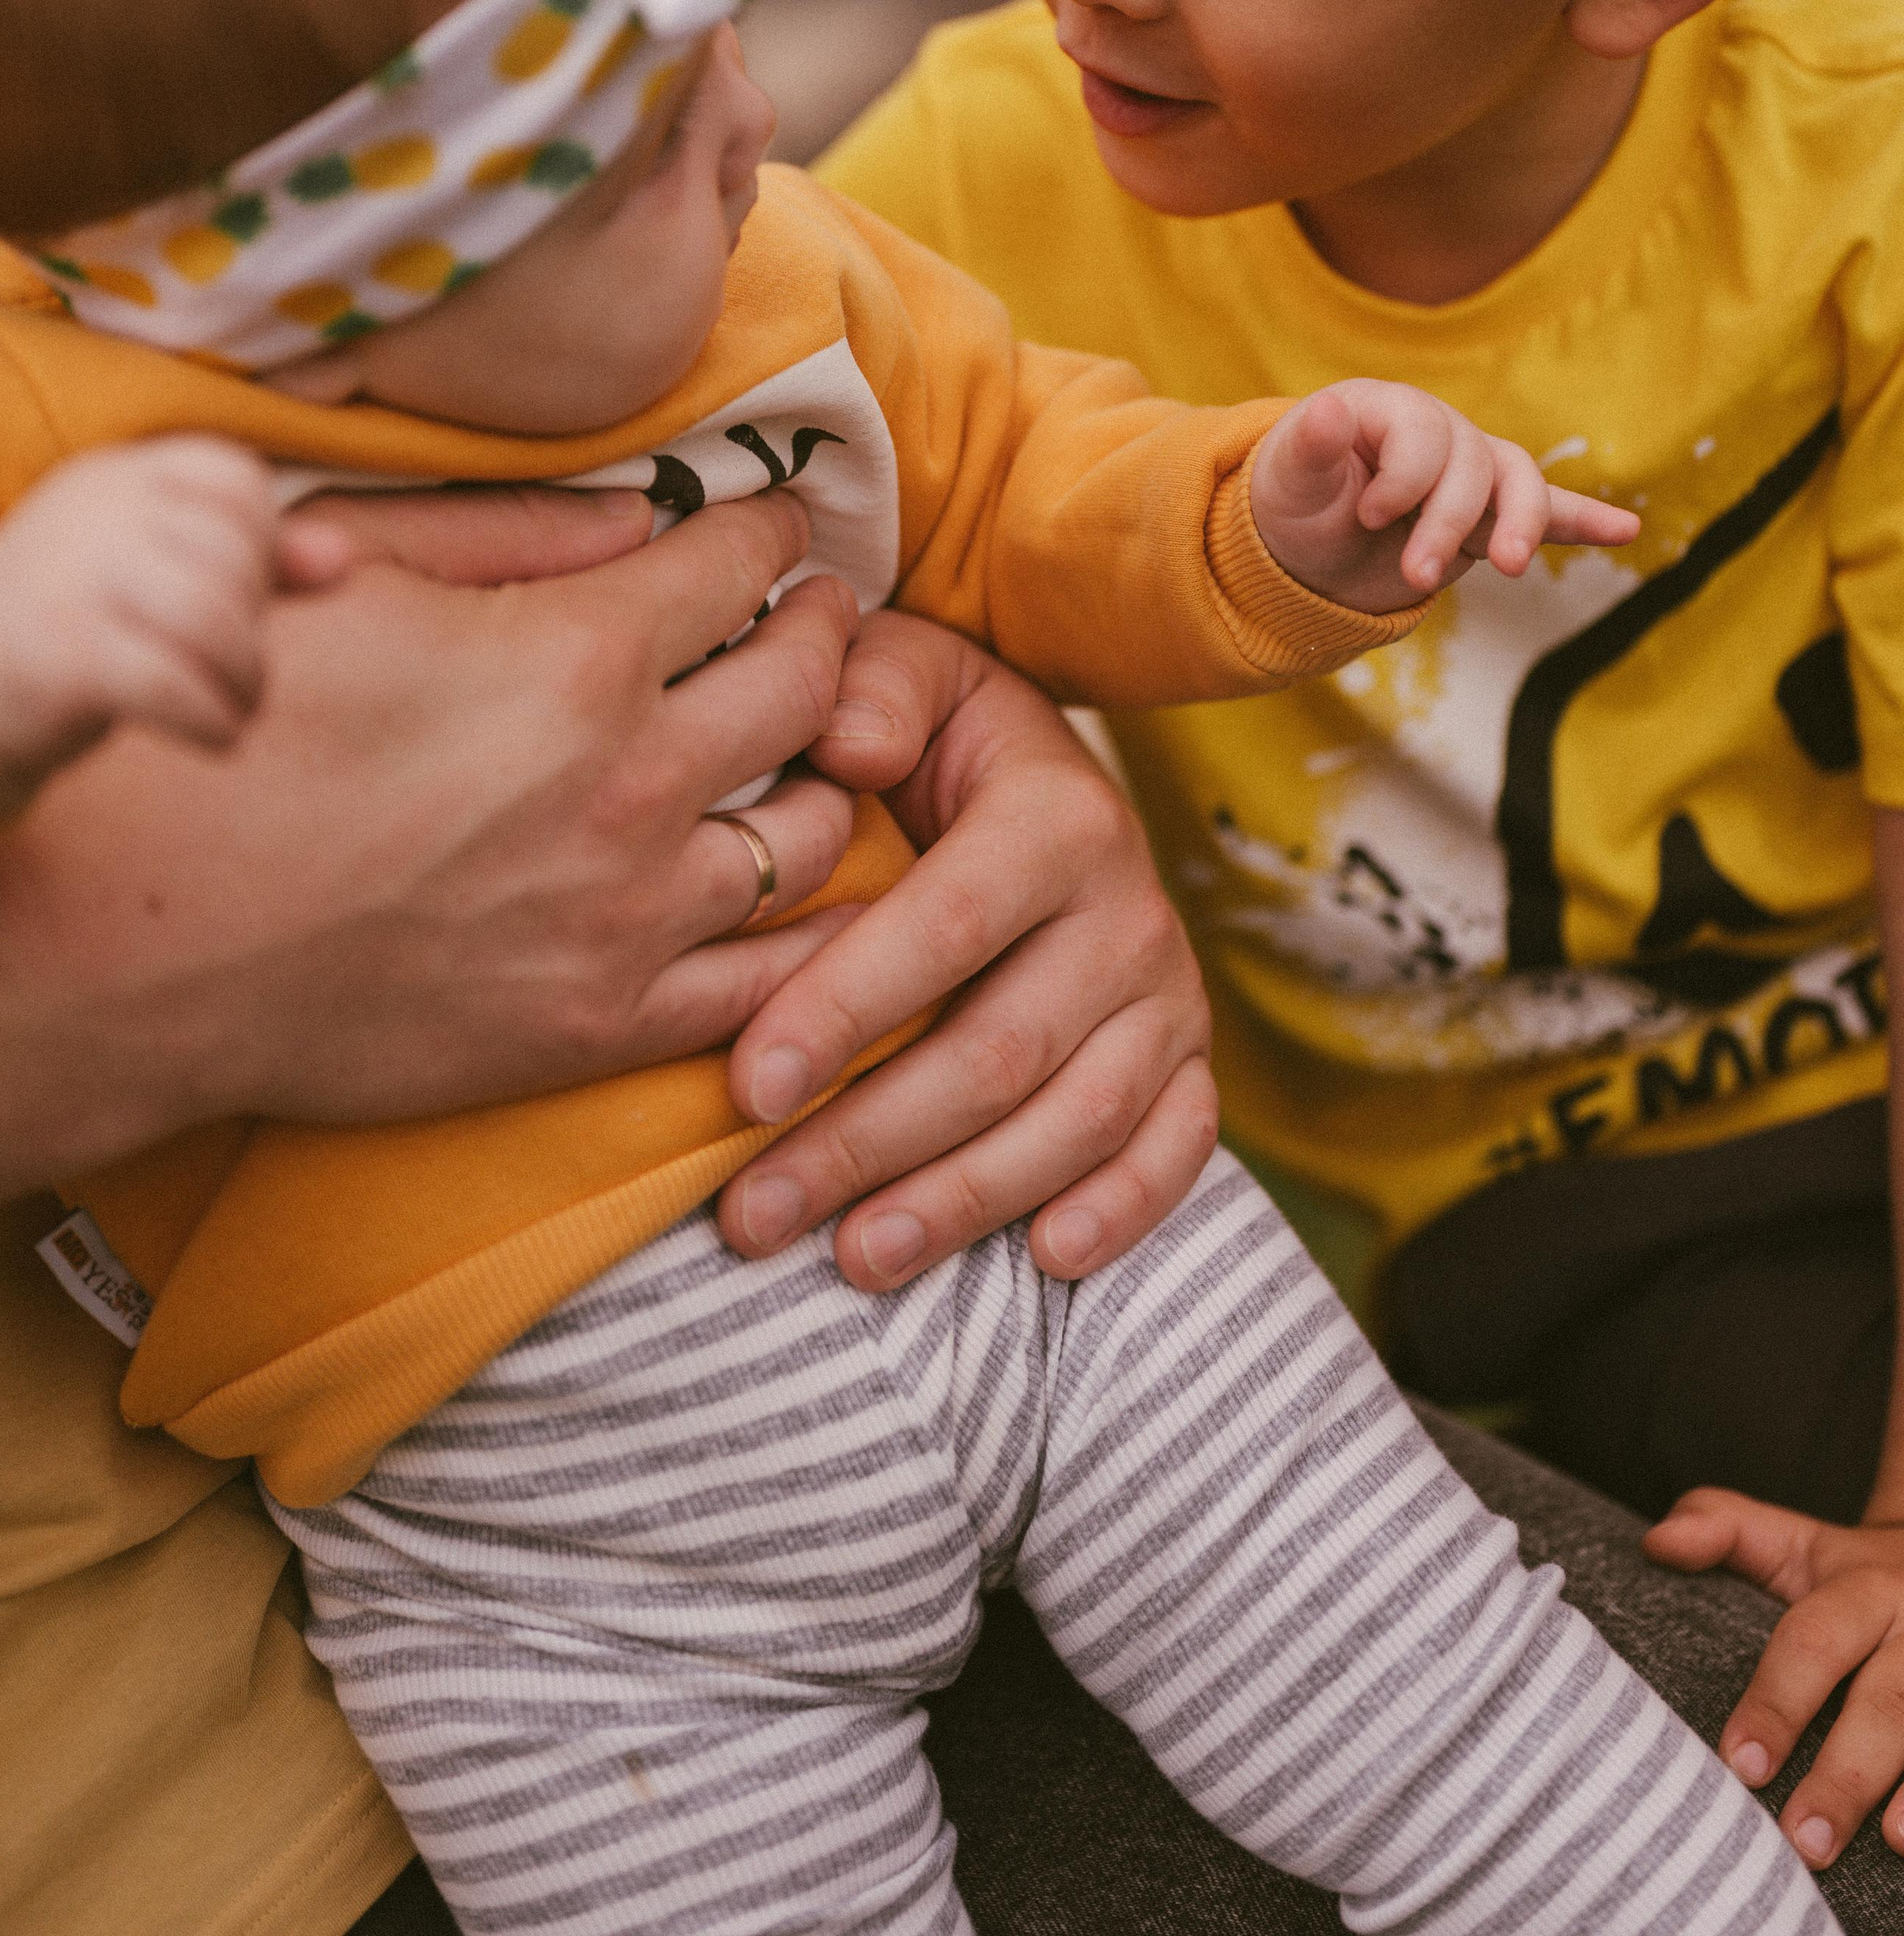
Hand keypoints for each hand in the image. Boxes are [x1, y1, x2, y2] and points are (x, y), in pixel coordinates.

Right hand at [0, 436, 348, 824]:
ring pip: (208, 616)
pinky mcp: (58, 656)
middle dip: (256, 625)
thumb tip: (344, 559)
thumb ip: (259, 560)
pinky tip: (215, 737)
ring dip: (246, 678)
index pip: (232, 476)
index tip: (243, 593)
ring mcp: (70, 582)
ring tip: (234, 706)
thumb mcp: (163, 569)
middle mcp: (95, 515)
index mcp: (121, 477)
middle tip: (240, 672)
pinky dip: (214, 720)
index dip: (263, 540)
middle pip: (230, 554)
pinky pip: (170, 683)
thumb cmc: (80, 618)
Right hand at [0, 487, 871, 1228]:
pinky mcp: (605, 1024)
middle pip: (809, 686)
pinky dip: (822, 929)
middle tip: (823, 613)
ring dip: (829, 774)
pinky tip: (826, 896)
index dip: (772, 530)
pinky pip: (774, 977)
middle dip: (831, 632)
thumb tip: (645, 516)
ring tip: (815, 748)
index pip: (737, 565)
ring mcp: (630, 916)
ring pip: (816, 831)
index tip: (779, 524)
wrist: (133, 954)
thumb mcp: (343, 577)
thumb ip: (510, 534)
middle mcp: (635, 783)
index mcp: (577, 656)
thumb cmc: (220, 741)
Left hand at [715, 610, 1219, 1289]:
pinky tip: (1046, 1259)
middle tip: (753, 1214)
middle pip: (998, 1053)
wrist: (1033, 768)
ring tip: (853, 1258)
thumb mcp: (898, 676)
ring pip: (1075, 1121)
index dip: (844, 1013)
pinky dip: (1123, 1210)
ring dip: (963, 1202)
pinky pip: (1179, 1146)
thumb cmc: (930, 736)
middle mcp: (1129, 908)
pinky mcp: (1191, 1054)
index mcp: (1056, 815)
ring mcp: (1169, 990)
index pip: (944, 931)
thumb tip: (849, 741)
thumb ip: (865, 691)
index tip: (745, 1088)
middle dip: (868, 1143)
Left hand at [1249, 380, 1638, 613]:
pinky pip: (1549, 511)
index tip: (1369, 515)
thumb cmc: (1294, 501)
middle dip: (1450, 524)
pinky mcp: (1491, 515)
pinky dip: (1585, 521)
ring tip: (1509, 566)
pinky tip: (1626, 531)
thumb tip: (1327, 408)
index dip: (1404, 479)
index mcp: (1390, 408)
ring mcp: (1472, 470)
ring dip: (1522, 525)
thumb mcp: (1288, 480)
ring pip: (1518, 484)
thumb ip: (1310, 447)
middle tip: (1417, 575)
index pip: (1424, 434)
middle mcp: (1441, 430)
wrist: (1306, 544)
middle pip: (1474, 465)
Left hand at [1644, 1488, 1903, 1866]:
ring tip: (1886, 1845)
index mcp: (1862, 1588)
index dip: (1777, 1702)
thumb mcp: (1783, 1537)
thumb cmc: (1840, 1570)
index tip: (1740, 1763)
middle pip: (1886, 1705)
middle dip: (1845, 1775)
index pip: (1814, 1644)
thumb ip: (1718, 1527)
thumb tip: (1657, 1544)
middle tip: (1799, 1840)